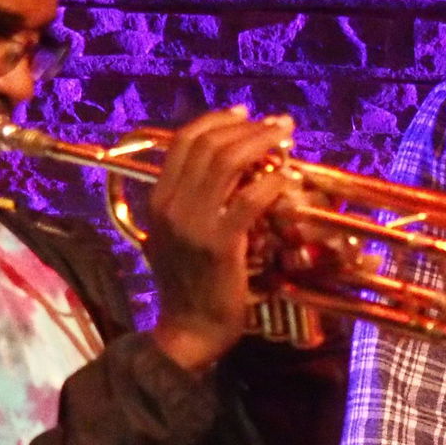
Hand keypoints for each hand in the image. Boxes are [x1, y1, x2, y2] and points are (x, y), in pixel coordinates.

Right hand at [145, 107, 295, 372]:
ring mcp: (193, 223)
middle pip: (208, 144)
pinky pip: (249, 199)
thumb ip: (195, 200)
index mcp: (158, 199)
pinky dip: (271, 182)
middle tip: (278, 124)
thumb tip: (233, 167)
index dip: (216, 120)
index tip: (245, 113)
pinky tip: (287, 177)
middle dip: (247, 126)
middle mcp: (170, 205)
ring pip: (228, 162)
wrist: (187, 331)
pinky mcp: (220, 244)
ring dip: (262, 143)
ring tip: (286, 138)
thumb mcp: (179, 235)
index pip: (183, 141)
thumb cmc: (190, 284)